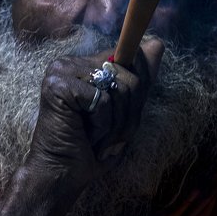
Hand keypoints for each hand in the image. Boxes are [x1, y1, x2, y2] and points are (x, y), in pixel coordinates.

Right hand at [25, 37, 164, 190]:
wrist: (63, 173)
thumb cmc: (93, 147)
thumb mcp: (124, 110)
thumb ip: (139, 78)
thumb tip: (159, 43)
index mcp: (83, 64)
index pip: (127, 59)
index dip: (136, 90)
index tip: (124, 118)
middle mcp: (70, 62)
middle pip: (127, 75)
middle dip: (127, 113)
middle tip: (109, 135)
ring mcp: (60, 71)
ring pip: (117, 87)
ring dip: (115, 122)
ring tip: (97, 136)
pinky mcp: (57, 85)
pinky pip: (102, 100)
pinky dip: (102, 124)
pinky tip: (86, 134)